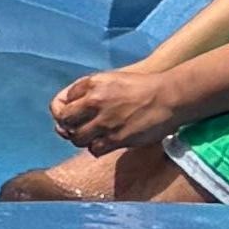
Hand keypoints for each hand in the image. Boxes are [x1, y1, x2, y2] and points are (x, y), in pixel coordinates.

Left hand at [47, 63, 176, 154]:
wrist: (168, 96)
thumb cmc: (140, 87)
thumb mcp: (111, 79)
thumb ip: (89, 89)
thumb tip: (69, 106)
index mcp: (92, 84)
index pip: (60, 101)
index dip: (61, 111)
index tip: (68, 117)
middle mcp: (95, 101)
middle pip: (65, 120)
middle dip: (66, 127)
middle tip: (75, 130)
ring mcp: (105, 120)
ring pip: (77, 137)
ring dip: (81, 139)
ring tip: (90, 137)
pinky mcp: (117, 137)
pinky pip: (94, 149)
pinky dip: (96, 149)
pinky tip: (103, 144)